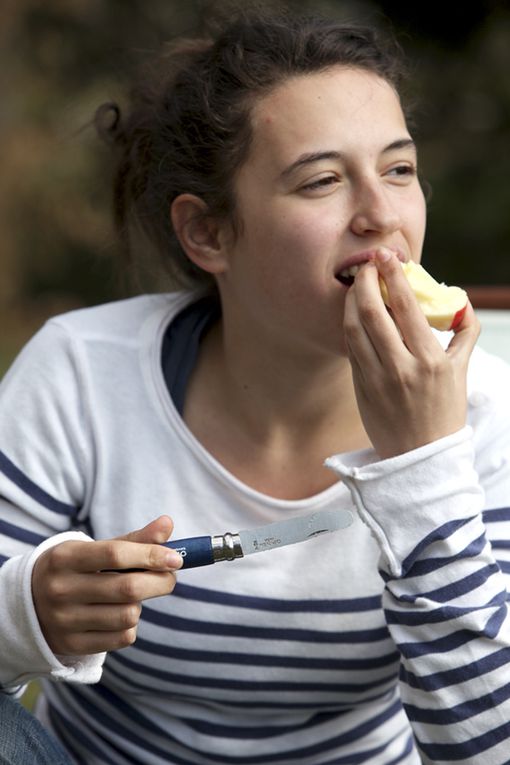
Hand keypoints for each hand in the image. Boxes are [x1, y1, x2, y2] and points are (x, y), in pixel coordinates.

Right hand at [31, 516, 181, 654]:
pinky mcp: (72, 644)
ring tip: (131, 597)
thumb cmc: (74, 569)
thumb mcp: (93, 550)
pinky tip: (119, 615)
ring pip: (128, 615)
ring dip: (140, 605)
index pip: (116, 554)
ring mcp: (64, 620)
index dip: (151, 555)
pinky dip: (130, 626)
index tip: (177, 558)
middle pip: (128, 588)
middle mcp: (61, 589)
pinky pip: (122, 638)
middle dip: (160, 582)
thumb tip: (168, 523)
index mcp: (66, 557)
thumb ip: (133, 540)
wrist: (29, 604)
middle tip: (169, 576)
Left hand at [343, 249, 479, 458]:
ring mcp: (376, 379)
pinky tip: (352, 314)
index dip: (393, 277)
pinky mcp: (360, 388)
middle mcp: (401, 367)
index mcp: (430, 360)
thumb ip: (464, 333)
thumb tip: (459, 302)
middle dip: (365, 282)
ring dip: (351, 301)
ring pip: (354, 329)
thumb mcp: (462, 371)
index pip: (407, 307)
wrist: (420, 457)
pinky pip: (351, 349)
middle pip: (373, 313)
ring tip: (356, 286)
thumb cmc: (444, 411)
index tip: (386, 256)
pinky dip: (349, 326)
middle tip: (365, 264)